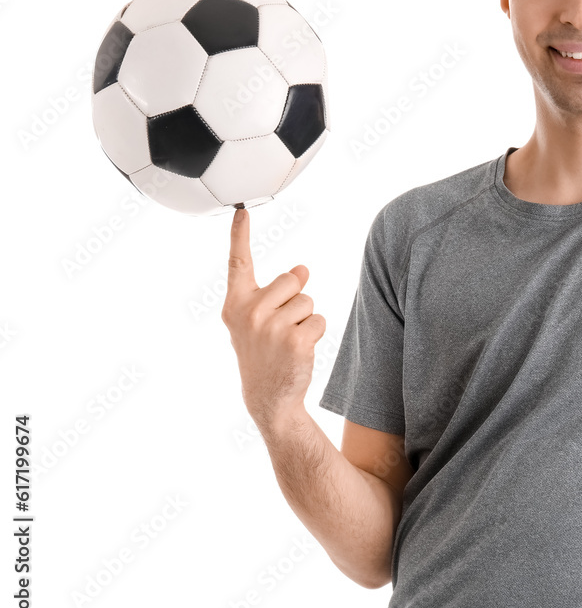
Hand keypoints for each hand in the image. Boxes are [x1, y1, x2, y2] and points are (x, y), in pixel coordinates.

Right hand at [221, 207, 326, 429]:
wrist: (268, 396)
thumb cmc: (264, 353)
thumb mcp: (261, 320)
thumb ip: (276, 292)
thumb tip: (302, 269)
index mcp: (236, 304)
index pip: (239, 263)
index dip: (240, 235)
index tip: (242, 212)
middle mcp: (249, 312)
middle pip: (292, 280)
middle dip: (295, 298)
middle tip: (281, 327)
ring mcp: (271, 327)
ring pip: (308, 301)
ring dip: (305, 319)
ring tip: (288, 341)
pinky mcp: (295, 341)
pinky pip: (319, 320)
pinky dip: (316, 334)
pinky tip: (299, 351)